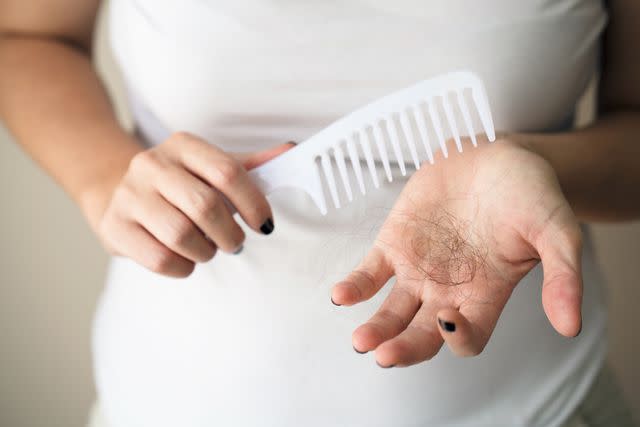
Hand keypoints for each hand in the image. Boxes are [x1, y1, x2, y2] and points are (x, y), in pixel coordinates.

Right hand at [97, 132, 293, 276]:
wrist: (120, 193)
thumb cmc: (181, 185)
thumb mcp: (214, 169)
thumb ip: (252, 166)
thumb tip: (291, 152)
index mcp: (183, 145)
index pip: (228, 172)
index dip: (254, 204)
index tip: (265, 225)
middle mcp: (152, 164)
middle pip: (206, 207)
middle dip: (230, 234)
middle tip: (235, 242)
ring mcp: (129, 195)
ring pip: (182, 236)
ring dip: (206, 252)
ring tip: (208, 249)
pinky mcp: (114, 227)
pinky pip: (160, 259)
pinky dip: (183, 268)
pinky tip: (186, 259)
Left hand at [331, 137, 582, 366]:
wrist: (496, 155)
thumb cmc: (530, 194)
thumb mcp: (556, 229)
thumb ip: (563, 275)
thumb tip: (571, 325)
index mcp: (487, 295)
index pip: (468, 336)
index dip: (457, 337)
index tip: (448, 318)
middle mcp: (449, 290)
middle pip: (422, 335)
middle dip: (404, 348)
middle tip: (384, 355)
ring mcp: (418, 270)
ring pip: (391, 312)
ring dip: (375, 328)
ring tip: (361, 340)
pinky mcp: (395, 244)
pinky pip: (370, 274)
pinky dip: (355, 286)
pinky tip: (341, 296)